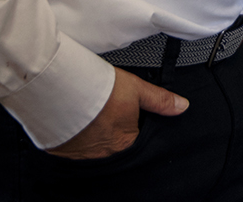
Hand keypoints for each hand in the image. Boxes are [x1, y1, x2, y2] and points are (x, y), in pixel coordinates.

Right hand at [47, 67, 187, 159]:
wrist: (61, 88)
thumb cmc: (99, 89)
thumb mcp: (136, 89)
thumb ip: (160, 100)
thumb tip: (182, 106)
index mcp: (125, 143)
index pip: (136, 142)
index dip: (133, 127)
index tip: (125, 116)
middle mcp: (104, 154)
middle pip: (114, 146)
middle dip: (113, 132)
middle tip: (106, 113)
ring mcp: (81, 155)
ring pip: (93, 147)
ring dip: (94, 135)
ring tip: (91, 114)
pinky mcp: (62, 151)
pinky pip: (72, 148)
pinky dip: (75, 137)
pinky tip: (75, 121)